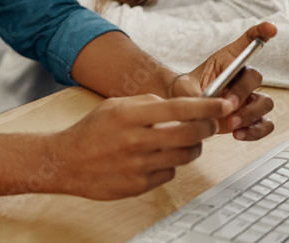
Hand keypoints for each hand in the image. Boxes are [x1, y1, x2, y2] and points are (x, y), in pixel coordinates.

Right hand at [50, 94, 230, 199]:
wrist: (66, 162)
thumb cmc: (90, 132)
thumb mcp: (113, 106)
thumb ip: (146, 103)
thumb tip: (175, 106)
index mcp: (128, 115)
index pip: (179, 108)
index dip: (206, 106)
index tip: (222, 104)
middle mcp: (135, 140)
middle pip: (190, 134)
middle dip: (207, 128)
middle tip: (209, 124)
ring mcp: (138, 165)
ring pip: (184, 156)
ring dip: (191, 147)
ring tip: (183, 141)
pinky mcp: (139, 184)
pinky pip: (169, 174)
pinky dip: (170, 165)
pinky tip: (157, 159)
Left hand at [172, 22, 276, 141]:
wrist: (185, 111)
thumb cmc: (186, 92)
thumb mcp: (183, 89)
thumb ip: (193, 94)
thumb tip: (205, 103)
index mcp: (227, 61)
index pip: (248, 42)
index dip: (261, 32)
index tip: (271, 28)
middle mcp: (242, 77)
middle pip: (255, 78)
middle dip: (242, 92)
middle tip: (227, 105)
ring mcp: (249, 98)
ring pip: (266, 102)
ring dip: (250, 114)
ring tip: (231, 123)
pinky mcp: (251, 117)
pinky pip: (265, 124)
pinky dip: (256, 131)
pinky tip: (238, 134)